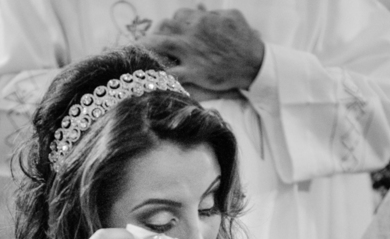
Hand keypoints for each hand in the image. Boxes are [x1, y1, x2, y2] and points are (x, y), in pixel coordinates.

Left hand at [145, 7, 264, 92]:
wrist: (255, 64)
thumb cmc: (246, 41)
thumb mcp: (233, 18)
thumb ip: (214, 13)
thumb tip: (201, 8)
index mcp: (202, 19)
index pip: (179, 15)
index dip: (175, 23)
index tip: (174, 31)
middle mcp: (193, 33)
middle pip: (164, 25)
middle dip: (156, 31)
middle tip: (151, 40)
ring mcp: (191, 53)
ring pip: (160, 44)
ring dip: (145, 47)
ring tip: (135, 52)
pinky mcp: (194, 72)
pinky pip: (171, 73)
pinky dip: (158, 75)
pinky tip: (148, 78)